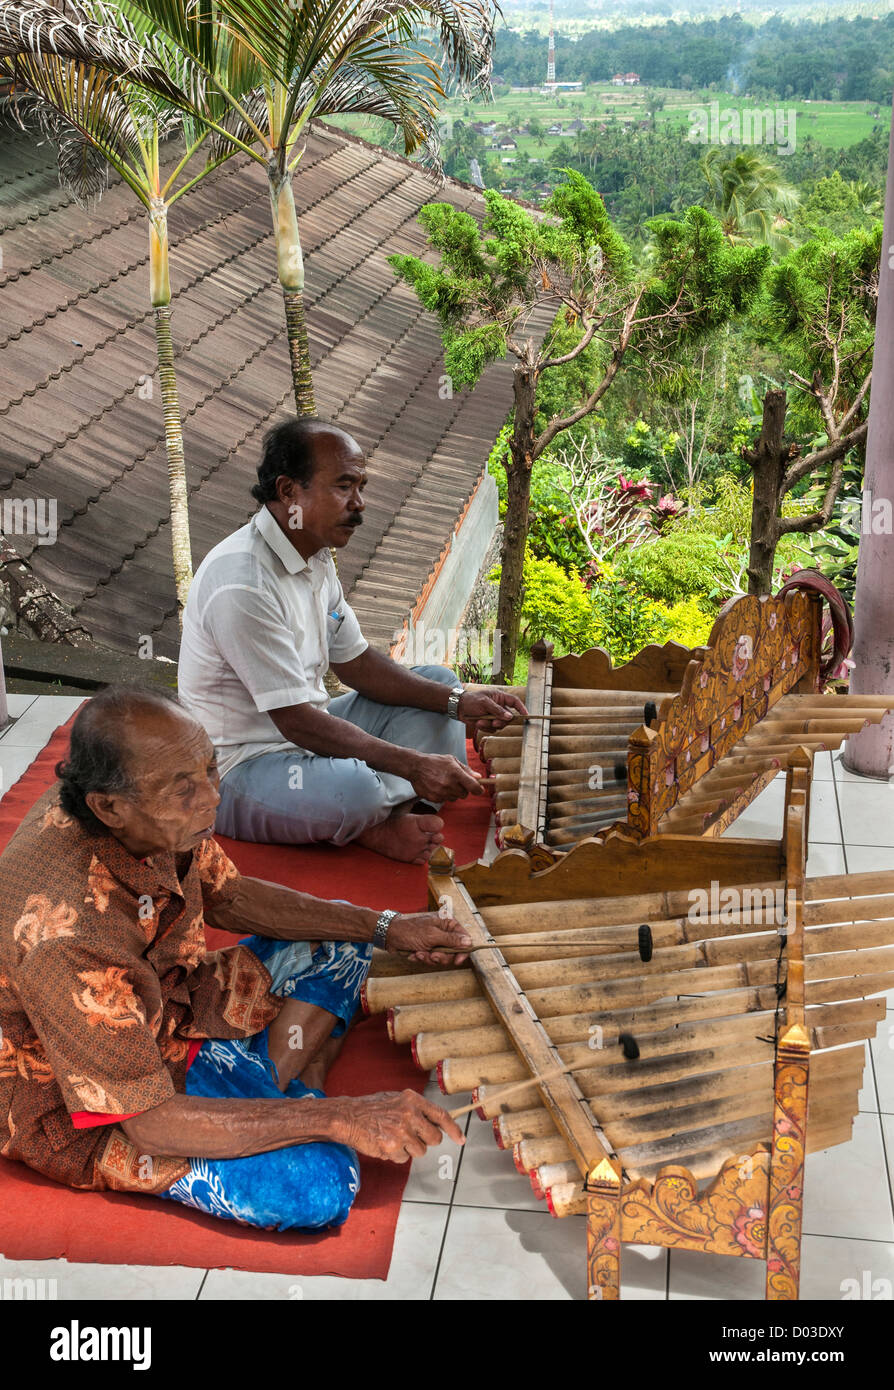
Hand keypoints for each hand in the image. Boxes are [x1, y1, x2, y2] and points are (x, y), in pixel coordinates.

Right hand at [330, 1090, 464, 1161]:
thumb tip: (436, 1122)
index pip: (441, 1115)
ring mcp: (401, 1131)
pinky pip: (404, 1159)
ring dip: (409, 1149)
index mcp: (412, 1100)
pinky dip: (396, 1155)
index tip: (461, 1139)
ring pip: (420, 1151)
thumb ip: (416, 1109)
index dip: (454, 1129)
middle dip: (426, 1141)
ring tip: (393, 1138)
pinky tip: (384, 1144)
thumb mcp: (396, 1099)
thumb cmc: (372, 1108)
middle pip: (434, 1138)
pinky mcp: (392, 1147)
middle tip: (412, 1137)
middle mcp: (410, 1114)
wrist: (348, 1117)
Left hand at [386, 911, 472, 965]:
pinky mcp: (426, 948)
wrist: (388, 934)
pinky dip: (422, 958)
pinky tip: (413, 953)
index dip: (462, 951)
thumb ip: (451, 940)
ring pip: (441, 957)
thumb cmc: (409, 931)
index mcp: (447, 923)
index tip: (457, 961)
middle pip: (453, 951)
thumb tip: (469, 942)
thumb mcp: (432, 936)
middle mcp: (443, 932)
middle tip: (432, 955)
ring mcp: (434, 941)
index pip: (464, 938)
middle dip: (441, 956)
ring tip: (418, 953)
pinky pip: (430, 959)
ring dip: (429, 958)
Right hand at [409, 752, 484, 802]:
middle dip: (463, 789)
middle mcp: (449, 784)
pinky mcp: (434, 798)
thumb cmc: (435, 762)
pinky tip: (437, 786)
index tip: (479, 789)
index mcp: (456, 773)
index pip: (474, 787)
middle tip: (456, 782)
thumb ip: (466, 770)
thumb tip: (479, 777)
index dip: (479, 789)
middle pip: (465, 794)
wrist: (415, 767)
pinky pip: (444, 800)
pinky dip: (443, 795)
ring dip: (453, 792)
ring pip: (455, 798)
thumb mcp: (452, 760)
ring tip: (444, 783)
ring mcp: (441, 793)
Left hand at [458, 688, 527, 734]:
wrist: (458, 708)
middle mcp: (499, 707)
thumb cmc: (471, 701)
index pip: (515, 702)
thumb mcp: (484, 703)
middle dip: (501, 721)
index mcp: (500, 697)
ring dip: (490, 725)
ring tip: (480, 721)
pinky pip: (492, 729)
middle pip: (509, 717)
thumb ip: (497, 710)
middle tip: (494, 722)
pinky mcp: (489, 723)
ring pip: (500, 725)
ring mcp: (494, 715)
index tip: (526, 716)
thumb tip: (510, 717)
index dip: (522, 708)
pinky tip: (478, 723)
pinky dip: (485, 727)